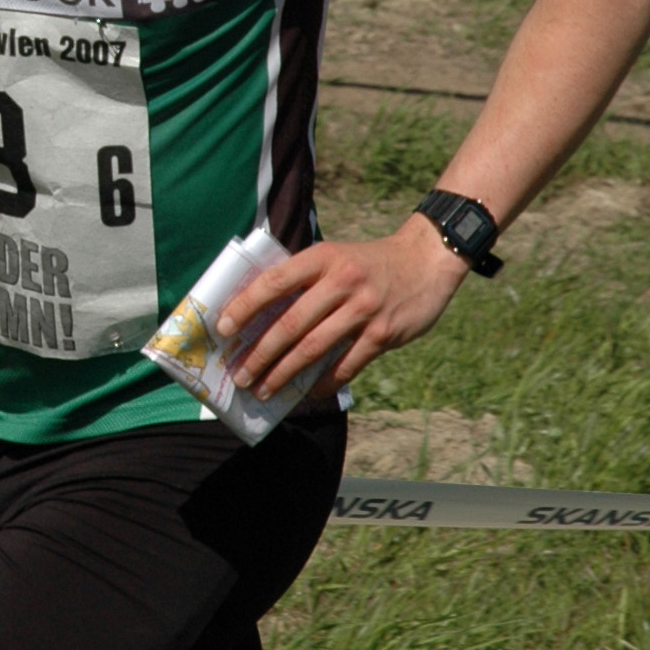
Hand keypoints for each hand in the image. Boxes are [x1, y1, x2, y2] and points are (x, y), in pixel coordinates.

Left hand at [213, 215, 470, 401]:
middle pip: (291, 323)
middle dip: (260, 353)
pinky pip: (347, 365)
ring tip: (263, 389)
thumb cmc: (368, 262)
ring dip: (284, 373)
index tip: (223, 328)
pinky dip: (323, 382)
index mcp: (322, 257)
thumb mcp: (335, 255)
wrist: (427, 259)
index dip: (245, 306)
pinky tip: (306, 393)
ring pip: (314, 348)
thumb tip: (258, 315)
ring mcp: (364, 309)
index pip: (275, 281)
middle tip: (239, 374)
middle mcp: (342, 281)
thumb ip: (304, 279)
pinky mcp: (384, 333)